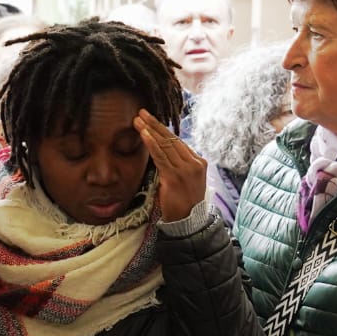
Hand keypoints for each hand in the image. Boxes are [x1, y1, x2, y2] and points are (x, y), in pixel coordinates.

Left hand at [135, 109, 207, 223]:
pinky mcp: (175, 177)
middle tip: (142, 112)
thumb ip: (177, 166)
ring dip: (150, 130)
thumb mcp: (184, 181)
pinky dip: (151, 143)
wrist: (188, 223)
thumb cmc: (183, 204)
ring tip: (138, 120)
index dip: (163, 130)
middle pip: (171, 139)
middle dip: (155, 125)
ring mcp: (186, 170)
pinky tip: (144, 134)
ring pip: (165, 145)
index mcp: (198, 163)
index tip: (150, 121)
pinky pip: (161, 156)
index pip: (178, 142)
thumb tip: (161, 154)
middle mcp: (194, 163)